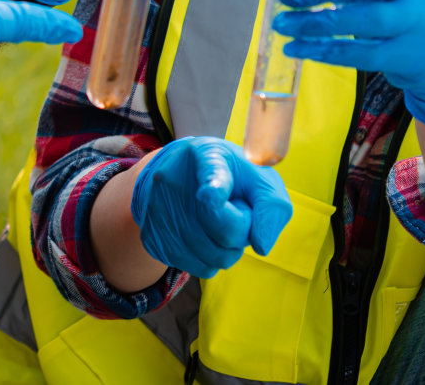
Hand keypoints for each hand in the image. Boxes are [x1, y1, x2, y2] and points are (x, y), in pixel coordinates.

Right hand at [130, 138, 291, 278]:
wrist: (176, 168)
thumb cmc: (229, 174)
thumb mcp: (256, 174)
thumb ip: (271, 205)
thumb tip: (260, 246)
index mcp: (205, 156)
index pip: (212, 176)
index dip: (214, 189)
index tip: (211, 195)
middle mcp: (174, 182)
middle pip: (227, 233)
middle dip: (243, 229)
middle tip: (235, 209)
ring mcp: (159, 212)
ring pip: (215, 258)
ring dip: (229, 248)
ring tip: (219, 220)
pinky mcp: (153, 238)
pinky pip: (201, 268)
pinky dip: (212, 259)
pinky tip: (206, 235)